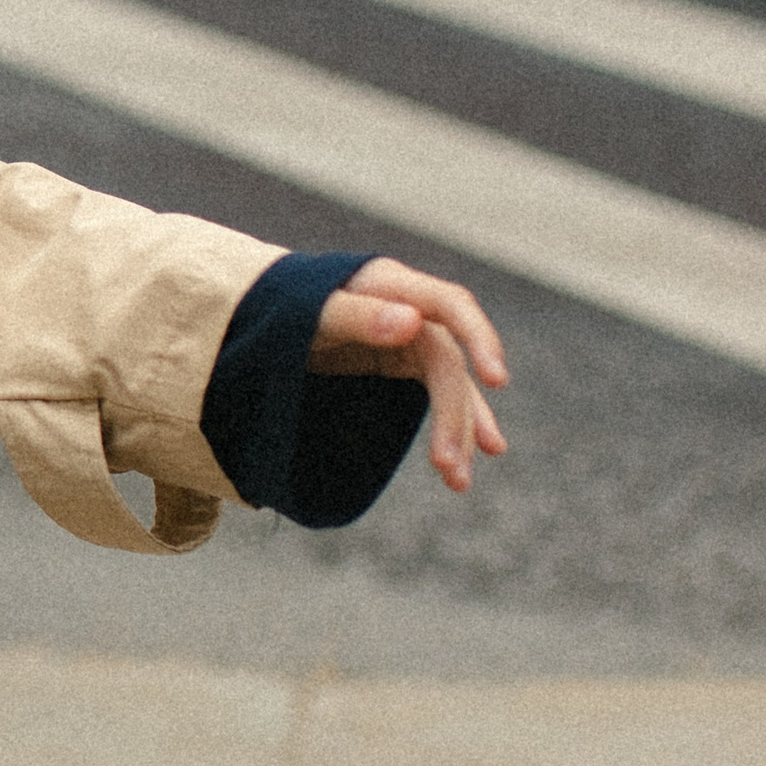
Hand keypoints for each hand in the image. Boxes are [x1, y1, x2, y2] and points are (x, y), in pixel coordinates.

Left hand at [309, 255, 509, 491]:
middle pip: (448, 362)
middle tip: (448, 464)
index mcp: (392, 284)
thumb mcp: (311, 311)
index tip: (496, 380)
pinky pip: (438, 394)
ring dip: (458, 431)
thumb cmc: (287, 303)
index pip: (450, 306)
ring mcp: (412, 337)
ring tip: (458, 482)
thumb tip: (412, 322)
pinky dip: (451, 425)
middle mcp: (411, 308)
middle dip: (453, 414)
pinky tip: (462, 461)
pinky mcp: (405, 361)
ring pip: (449, 385)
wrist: (268, 310)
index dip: (478, 338)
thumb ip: (356, 316)